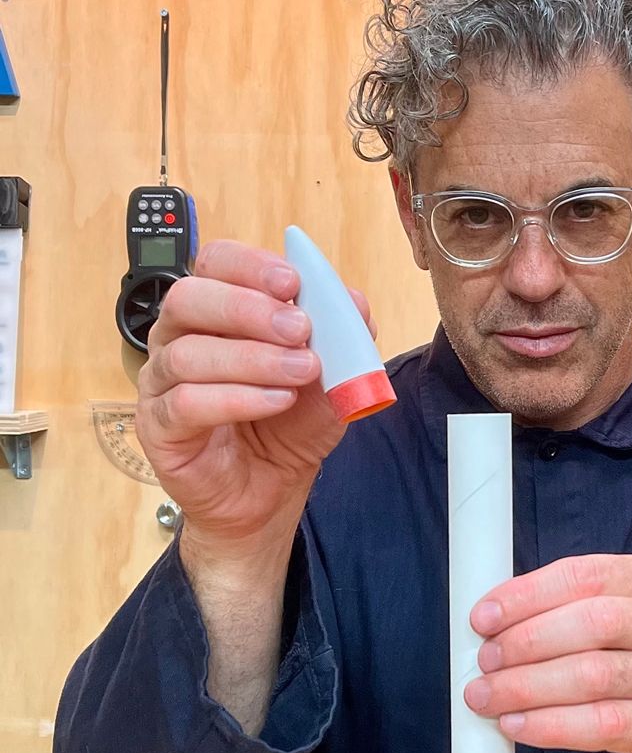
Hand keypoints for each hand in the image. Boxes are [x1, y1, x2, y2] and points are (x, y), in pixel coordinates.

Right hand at [136, 239, 377, 555]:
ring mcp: (162, 383)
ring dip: (253, 358)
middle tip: (300, 328)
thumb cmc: (290, 424)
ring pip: (188, 353)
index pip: (214, 264)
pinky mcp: (158, 428)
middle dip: (248, 308)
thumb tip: (352, 300)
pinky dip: (237, 398)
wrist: (273, 489)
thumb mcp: (331, 376)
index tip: (293, 282)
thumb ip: (342, 337)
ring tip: (301, 372)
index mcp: (216, 312)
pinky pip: (185, 403)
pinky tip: (277, 401)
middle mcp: (178, 338)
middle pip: (189, 299)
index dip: (250, 266)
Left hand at [464, 555, 631, 752]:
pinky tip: (519, 726)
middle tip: (486, 660)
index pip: (586, 575)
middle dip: (528, 640)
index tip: (485, 616)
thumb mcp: (630, 623)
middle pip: (593, 621)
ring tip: (489, 696)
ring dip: (529, 686)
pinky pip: (601, 723)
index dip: (529, 594)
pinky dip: (551, 725)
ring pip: (594, 674)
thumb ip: (575, 612)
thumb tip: (497, 620)